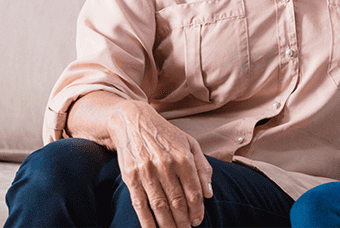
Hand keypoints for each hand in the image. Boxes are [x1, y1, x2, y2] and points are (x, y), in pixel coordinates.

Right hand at [108, 101, 213, 227]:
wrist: (133, 121)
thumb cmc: (165, 134)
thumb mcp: (189, 143)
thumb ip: (202, 167)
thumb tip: (208, 193)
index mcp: (183, 157)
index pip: (193, 192)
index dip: (197, 210)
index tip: (198, 220)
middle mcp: (166, 165)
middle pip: (177, 202)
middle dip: (183, 221)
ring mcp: (147, 172)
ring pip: (160, 206)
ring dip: (167, 225)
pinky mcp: (131, 177)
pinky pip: (140, 205)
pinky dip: (147, 221)